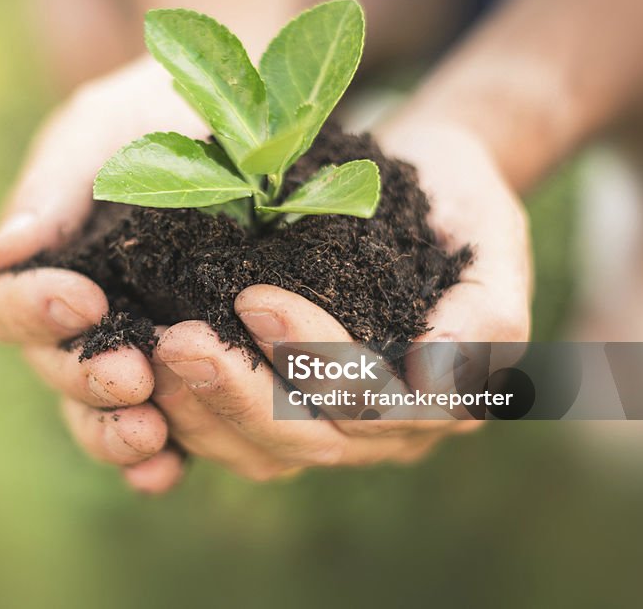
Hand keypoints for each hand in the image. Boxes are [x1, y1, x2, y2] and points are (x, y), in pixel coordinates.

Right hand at [0, 57, 205, 493]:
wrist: (239, 119)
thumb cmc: (156, 113)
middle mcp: (76, 320)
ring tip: (151, 436)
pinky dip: (162, 458)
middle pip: (52, 371)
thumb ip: (55, 185)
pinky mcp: (186, 379)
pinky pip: (165, 432)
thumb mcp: (102, 129)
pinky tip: (174, 466)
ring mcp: (129, 352)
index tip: (81, 297)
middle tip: (132, 375)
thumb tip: (5, 249)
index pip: (2, 304)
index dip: (32, 311)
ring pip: (98, 416)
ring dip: (116, 435)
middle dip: (86, 379)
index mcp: (41, 264)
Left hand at [147, 118, 530, 483]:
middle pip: (310, 438)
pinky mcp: (291, 418)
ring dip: (203, 411)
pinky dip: (192, 416)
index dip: (313, 359)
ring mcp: (339, 433)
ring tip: (152, 358)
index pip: (375, 402)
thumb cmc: (460, 206)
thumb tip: (433, 374)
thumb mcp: (494, 236)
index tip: (253, 297)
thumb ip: (486, 311)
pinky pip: (237, 441)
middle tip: (177, 342)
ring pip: (266, 452)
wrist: (424, 191)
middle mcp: (393, 432)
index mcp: (448, 398)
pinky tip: (148, 376)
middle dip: (240, 393)